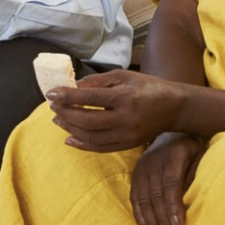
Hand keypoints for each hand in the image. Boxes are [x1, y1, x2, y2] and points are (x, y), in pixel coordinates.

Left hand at [49, 70, 183, 152]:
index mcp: (124, 97)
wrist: (174, 108)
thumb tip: (73, 86)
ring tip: (57, 119)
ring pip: (91, 137)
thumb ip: (97, 81)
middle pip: (87, 120)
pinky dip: (82, 145)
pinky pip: (100, 148)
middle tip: (52, 107)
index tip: (50, 93)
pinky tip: (69, 138)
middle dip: (65, 114)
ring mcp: (127, 135)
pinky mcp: (128, 145)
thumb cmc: (147, 87)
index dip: (68, 96)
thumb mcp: (124, 76)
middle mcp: (125, 119)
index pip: (90, 98)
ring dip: (70, 130)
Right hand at [130, 133, 202, 224]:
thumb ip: (195, 172)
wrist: (169, 131)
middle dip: (164, 222)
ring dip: (153, 224)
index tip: (178, 224)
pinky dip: (140, 215)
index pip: (171, 183)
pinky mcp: (135, 174)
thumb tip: (192, 197)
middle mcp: (153, 162)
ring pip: (145, 200)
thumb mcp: (199, 153)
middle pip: (157, 196)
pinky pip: (135, 198)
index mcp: (172, 156)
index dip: (173, 204)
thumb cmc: (190, 146)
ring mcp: (142, 168)